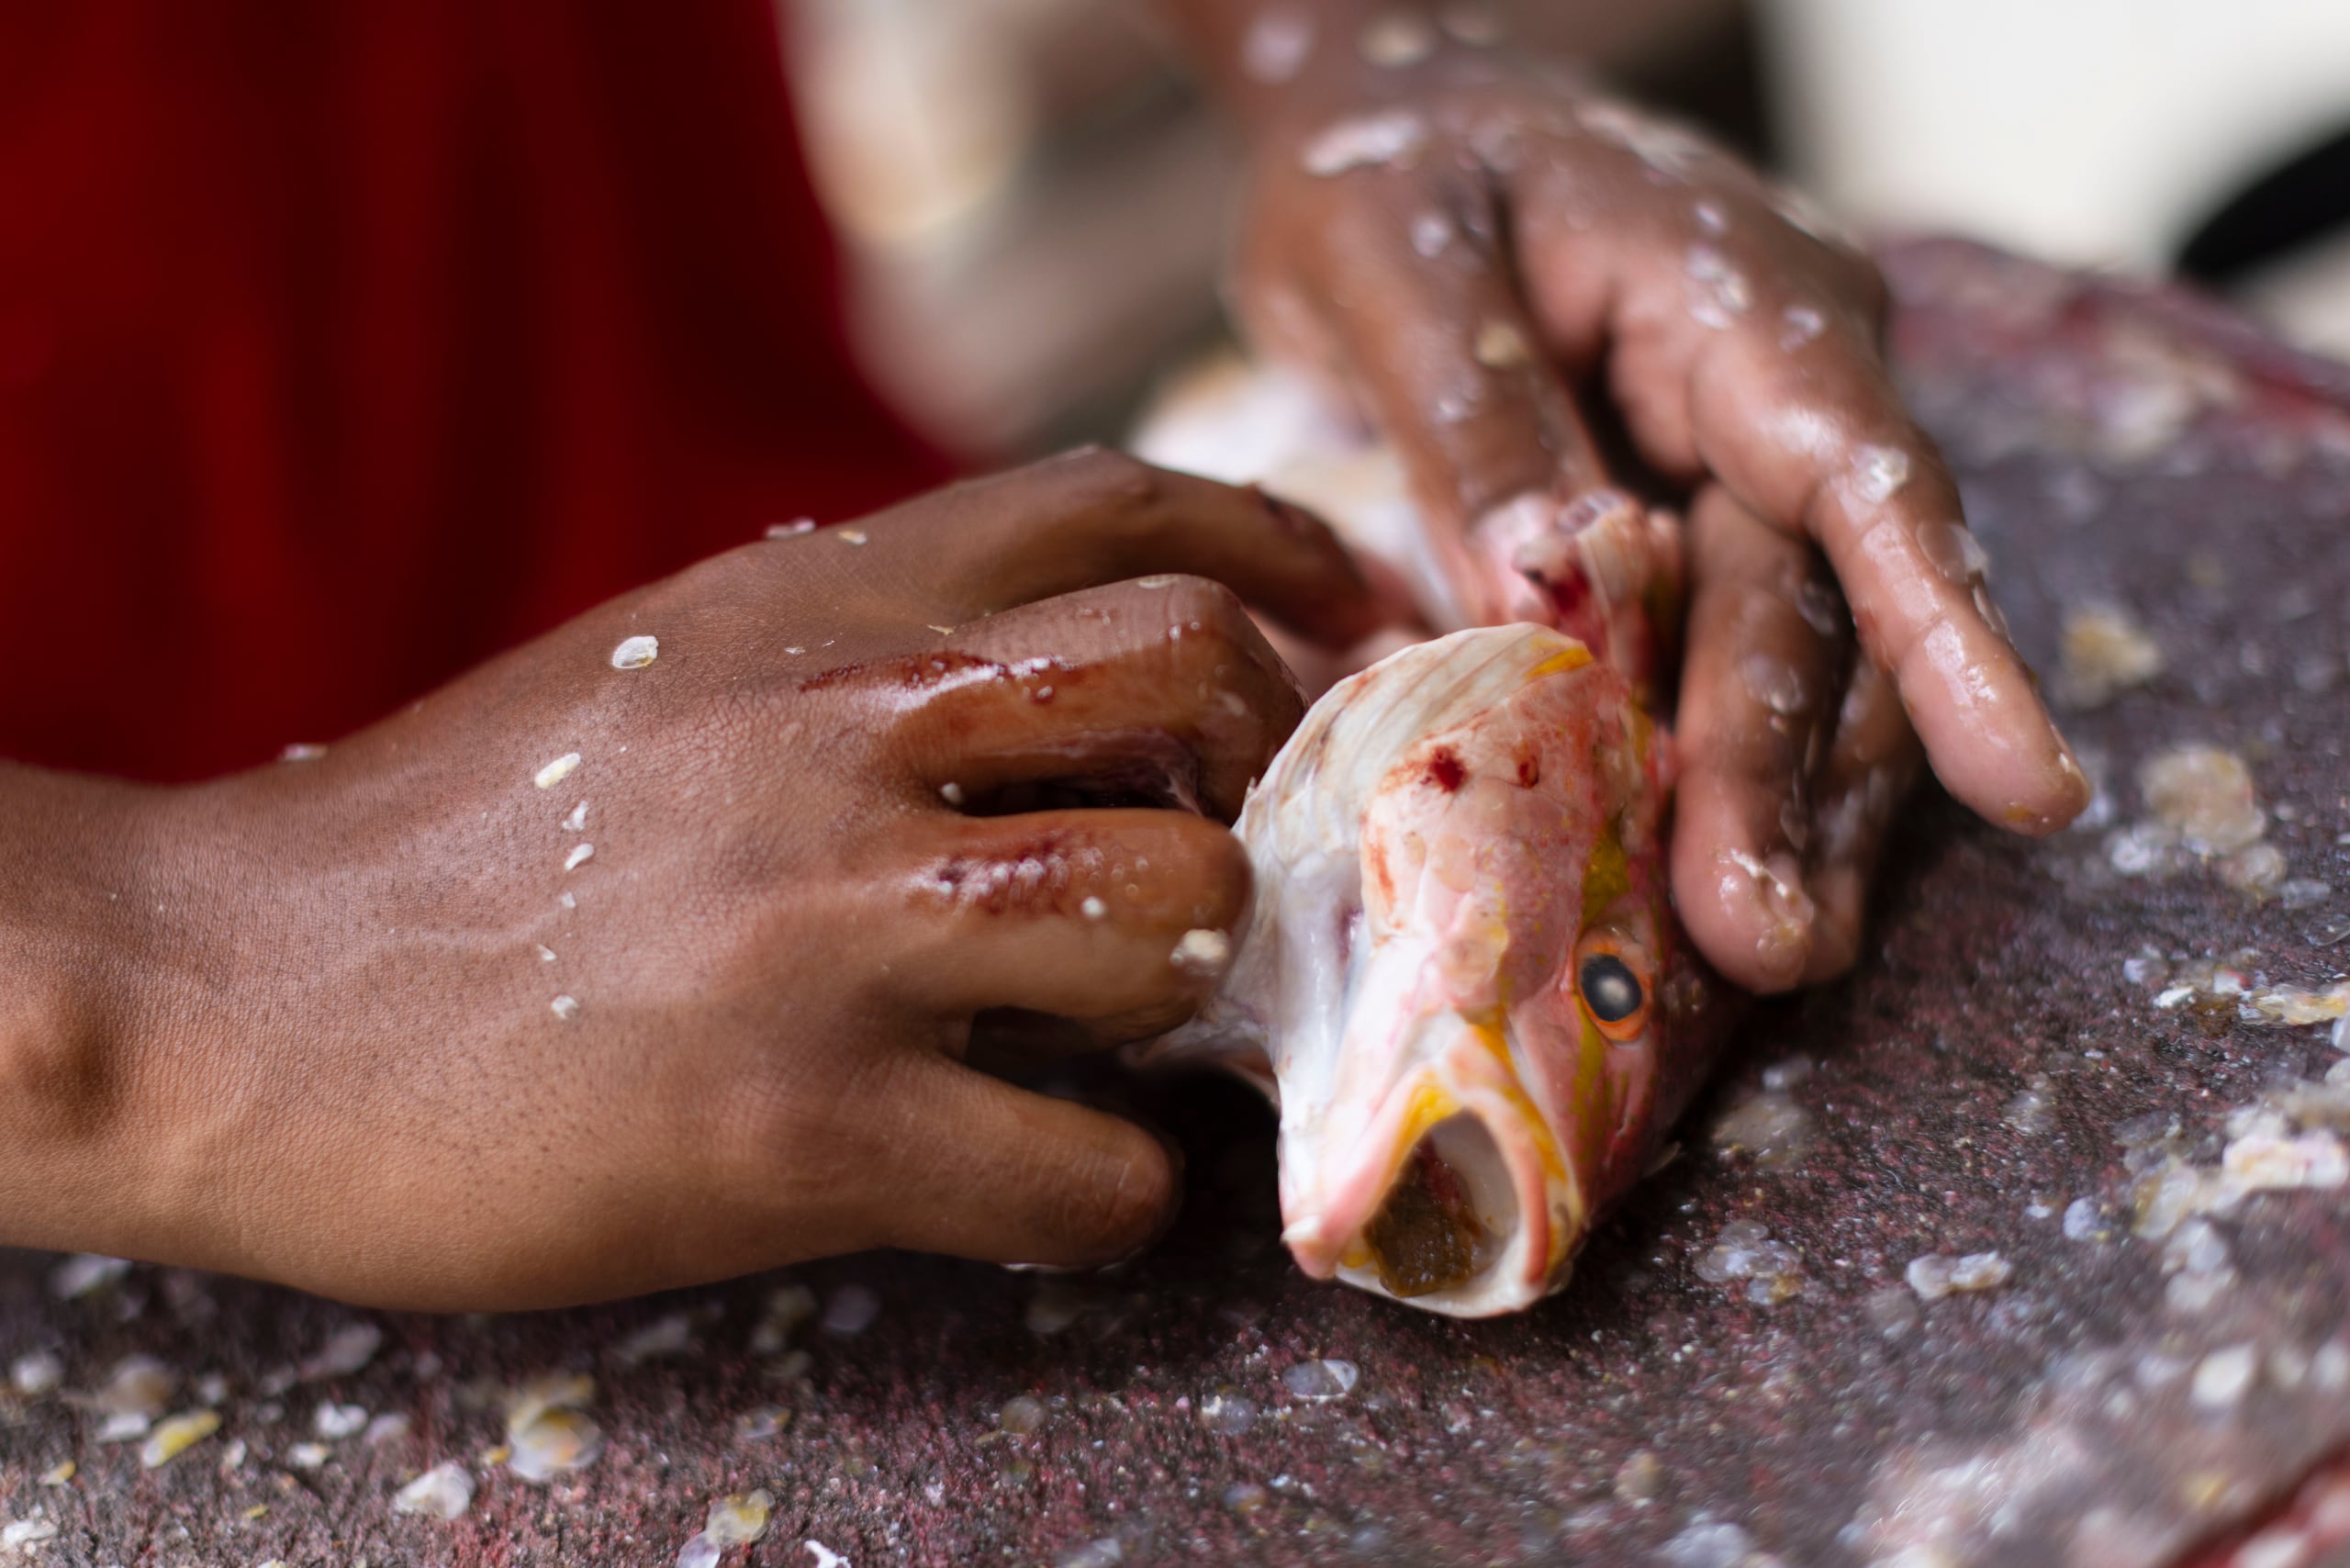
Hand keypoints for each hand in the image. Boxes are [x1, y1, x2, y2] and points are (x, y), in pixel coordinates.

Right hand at [23, 452, 1385, 1308]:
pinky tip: (1039, 1184)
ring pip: (1175, 909)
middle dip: (1261, 772)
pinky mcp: (805, 1126)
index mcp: (808, 602)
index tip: (1346, 612)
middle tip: (1235, 863)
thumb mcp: (660, 667)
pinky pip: (1084, 1168)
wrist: (225, 995)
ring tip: (1123, 1035)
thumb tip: (1043, 694)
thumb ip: (846, 646)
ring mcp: (835, 925)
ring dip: (1195, 986)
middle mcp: (844, 729)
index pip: (1113, 500)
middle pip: (1192, 675)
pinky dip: (1107, 1193)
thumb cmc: (447, 840)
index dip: (1272, 542)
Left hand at [1219, 17, 2089, 989]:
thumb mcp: (1402, 266)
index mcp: (1743, 301)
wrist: (1379, 117)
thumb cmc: (1387, 162)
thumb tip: (1547, 588)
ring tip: (1761, 957)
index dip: (1944, 634)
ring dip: (1781, 807)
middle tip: (1766, 938)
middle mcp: (1774, 395)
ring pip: (1794, 659)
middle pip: (1815, 606)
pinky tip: (1698, 884)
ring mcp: (1735, 467)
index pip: (1861, 478)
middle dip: (1794, 779)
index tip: (2022, 781)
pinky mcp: (1679, 528)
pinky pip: (1715, 660)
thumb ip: (1477, 419)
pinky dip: (1709, 773)